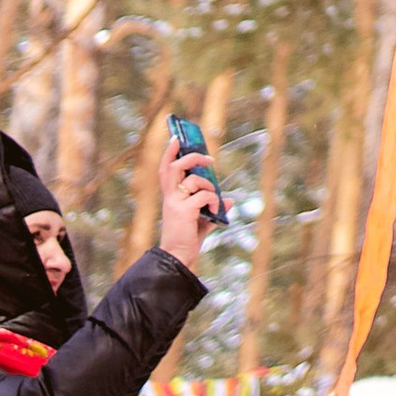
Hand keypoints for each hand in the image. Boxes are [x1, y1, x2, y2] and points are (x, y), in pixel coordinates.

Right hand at [158, 145, 221, 272]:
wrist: (178, 257)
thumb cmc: (187, 239)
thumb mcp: (201, 219)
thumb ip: (213, 207)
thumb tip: (230, 199)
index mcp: (170, 196)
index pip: (165, 169)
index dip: (169, 153)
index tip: (176, 138)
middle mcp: (170, 197)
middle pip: (175, 166)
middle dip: (192, 157)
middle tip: (209, 159)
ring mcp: (175, 203)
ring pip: (194, 179)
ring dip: (209, 185)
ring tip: (213, 199)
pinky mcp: (183, 211)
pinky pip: (204, 195)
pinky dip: (213, 200)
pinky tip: (214, 210)